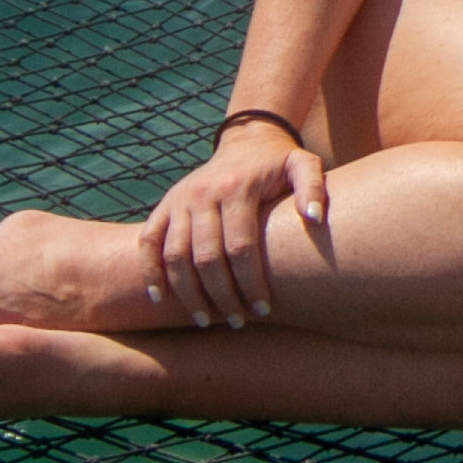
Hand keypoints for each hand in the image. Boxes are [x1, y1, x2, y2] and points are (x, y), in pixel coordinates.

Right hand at [141, 118, 326, 326]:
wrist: (247, 140)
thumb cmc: (279, 163)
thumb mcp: (303, 165)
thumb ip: (313, 187)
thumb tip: (315, 219)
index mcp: (237, 188)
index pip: (240, 248)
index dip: (251, 283)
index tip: (264, 309)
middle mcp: (202, 194)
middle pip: (206, 258)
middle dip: (222, 296)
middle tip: (238, 322)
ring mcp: (179, 200)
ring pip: (175, 256)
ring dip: (188, 293)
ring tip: (206, 320)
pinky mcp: (164, 206)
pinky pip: (148, 242)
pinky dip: (150, 271)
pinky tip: (159, 298)